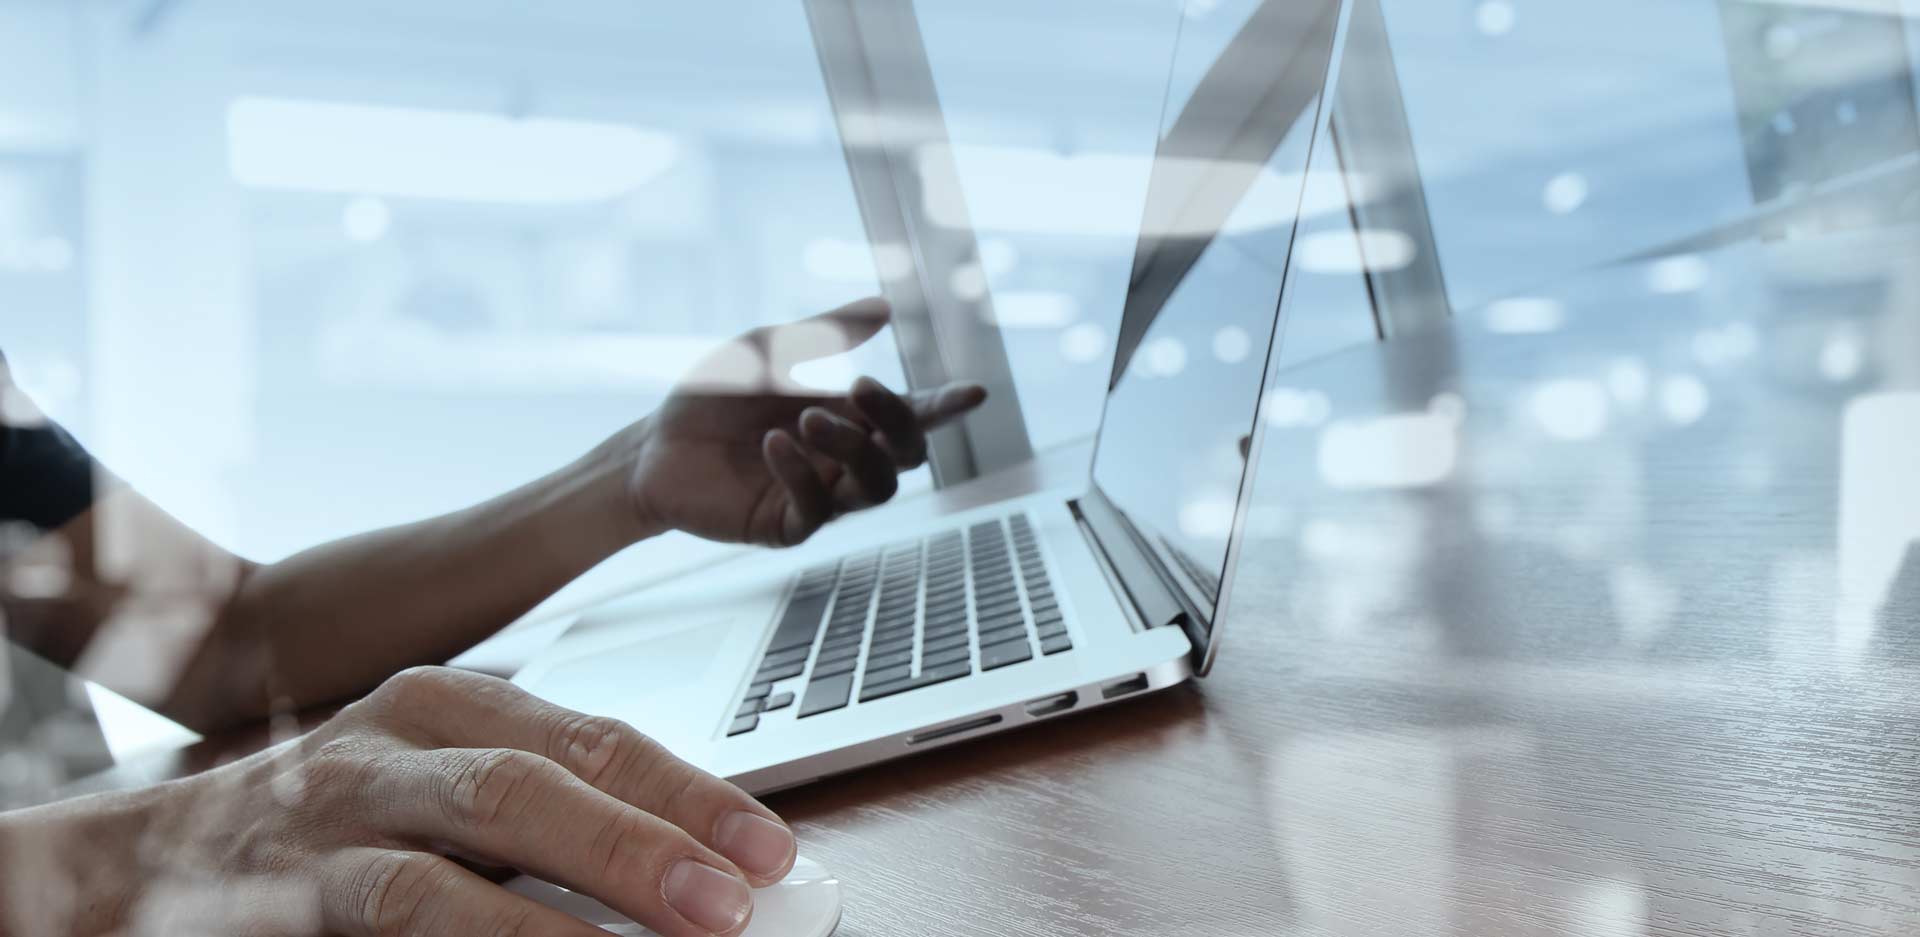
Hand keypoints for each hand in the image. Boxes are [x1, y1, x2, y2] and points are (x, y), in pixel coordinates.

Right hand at [3, 668, 791, 936]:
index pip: (599, 734)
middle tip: (742, 892)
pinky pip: (406, 907)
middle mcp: (398, 735)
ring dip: (591, 886)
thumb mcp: (439, 800)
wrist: (142, 869)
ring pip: (484, 827)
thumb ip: (544, 822)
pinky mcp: (285, 882)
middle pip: (550, 772)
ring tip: (682, 930)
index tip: (774, 846)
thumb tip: (685, 873)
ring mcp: (337, 804)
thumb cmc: (324, 831)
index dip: (694, 790)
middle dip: (656, 832)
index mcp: (454, 703)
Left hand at [620, 298, 987, 545]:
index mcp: (849, 417)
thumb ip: (824, 333)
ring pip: (875, 488)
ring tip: (804, 417)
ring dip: (852, 449)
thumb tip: (885, 308)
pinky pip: (816, 510)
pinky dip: (801, 472)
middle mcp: (843, 459)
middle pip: (907, 455)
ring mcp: (819, 497)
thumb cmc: (712, 399)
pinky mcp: (785, 525)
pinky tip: (773, 442)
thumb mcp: (765, 350)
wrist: (650, 448)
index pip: (913, 416)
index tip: (974, 392)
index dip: (945, 407)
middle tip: (860, 388)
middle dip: (897, 421)